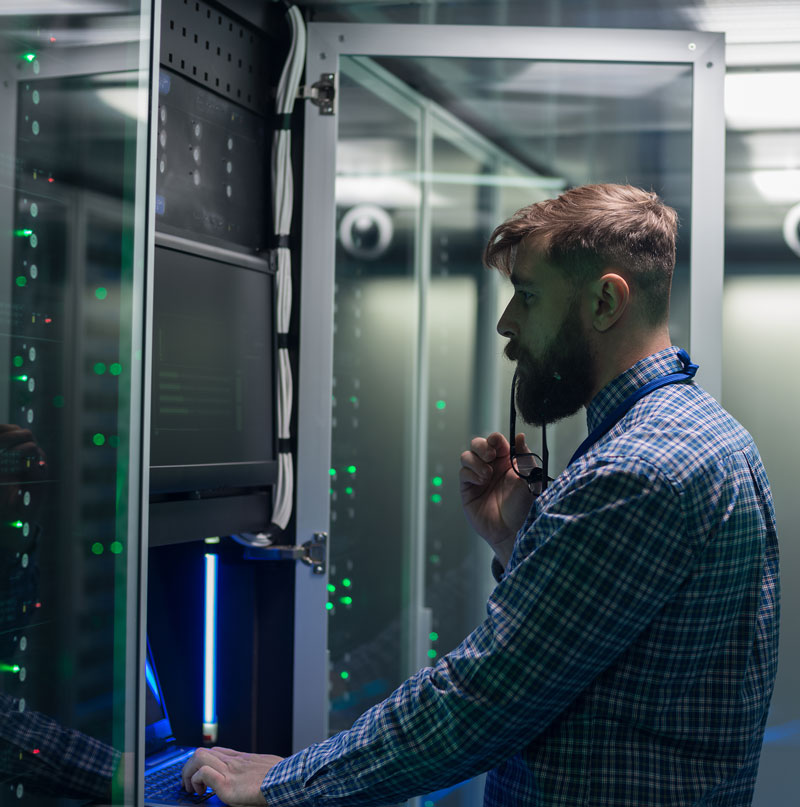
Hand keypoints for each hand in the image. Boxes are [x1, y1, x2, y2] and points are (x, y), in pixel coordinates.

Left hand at [181, 747, 283, 805]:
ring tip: (193, 789)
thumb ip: (258, 770)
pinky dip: (197, 781)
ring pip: (199, 757)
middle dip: (190, 767)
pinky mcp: (226, 784)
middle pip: (202, 752)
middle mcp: (233, 761)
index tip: (200, 775)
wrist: (287, 780)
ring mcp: (229, 770)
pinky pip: (204, 773)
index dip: (204, 762)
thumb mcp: (268, 767)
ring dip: (189, 773)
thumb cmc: (282, 777)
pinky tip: (201, 792)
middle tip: (191, 784)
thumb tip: (263, 777)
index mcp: (243, 759)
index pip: (216, 751)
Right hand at [459, 432, 535, 566]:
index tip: (498, 444)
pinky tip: (481, 482)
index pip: (495, 441)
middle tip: (490, 456)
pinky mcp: (468, 489)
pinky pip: (463, 473)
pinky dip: (471, 473)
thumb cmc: (525, 506)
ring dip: (476, 461)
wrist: (513, 530)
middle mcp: (491, 467)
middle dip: (481, 446)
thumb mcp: (529, 477)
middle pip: (477, 444)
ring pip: (467, 456)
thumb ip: (524, 455)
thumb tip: (519, 435)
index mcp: (507, 461)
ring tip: (487, 475)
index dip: (494, 439)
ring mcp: (478, 477)